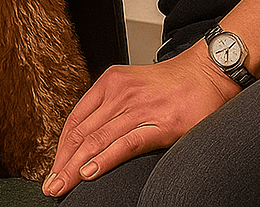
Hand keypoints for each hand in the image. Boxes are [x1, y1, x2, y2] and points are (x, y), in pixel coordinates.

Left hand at [42, 40, 238, 197]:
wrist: (208, 73)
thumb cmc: (173, 85)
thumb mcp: (133, 86)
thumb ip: (113, 107)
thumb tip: (91, 138)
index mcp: (111, 83)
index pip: (76, 119)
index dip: (62, 146)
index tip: (54, 167)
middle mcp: (120, 93)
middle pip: (82, 133)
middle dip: (63, 162)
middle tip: (51, 185)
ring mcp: (139, 108)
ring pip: (97, 141)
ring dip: (75, 167)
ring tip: (62, 186)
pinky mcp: (160, 125)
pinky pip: (125, 144)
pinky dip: (104, 160)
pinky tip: (90, 173)